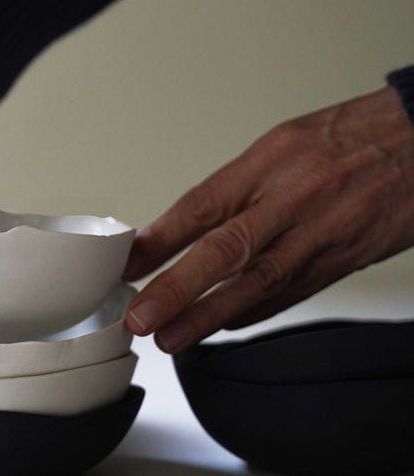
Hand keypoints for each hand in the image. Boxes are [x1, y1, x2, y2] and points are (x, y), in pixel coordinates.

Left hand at [123, 86, 413, 351]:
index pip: (200, 206)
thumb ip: (235, 188)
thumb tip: (182, 228)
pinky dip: (254, 313)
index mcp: (269, 162)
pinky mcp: (343, 262)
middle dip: (177, 289)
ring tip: (172, 337)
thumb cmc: (349, 137)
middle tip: (141, 317)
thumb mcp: (282, 143)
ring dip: (209, 316)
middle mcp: (292, 199)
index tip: (127, 266)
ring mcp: (320, 234)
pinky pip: (292, 294)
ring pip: (258, 283)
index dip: (158, 241)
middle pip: (225, 250)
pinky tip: (223, 327)